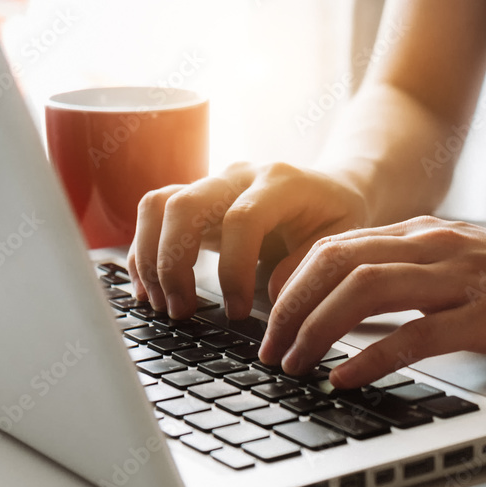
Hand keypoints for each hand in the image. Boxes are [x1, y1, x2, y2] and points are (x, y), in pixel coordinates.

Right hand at [127, 162, 368, 318]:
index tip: (235, 311)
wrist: (330, 186)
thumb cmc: (335, 215)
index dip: (233, 269)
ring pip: (159, 205)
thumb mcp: (341, 240)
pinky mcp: (195, 198)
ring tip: (161, 303)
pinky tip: (150, 290)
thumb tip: (270, 296)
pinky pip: (154, 214)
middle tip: (182, 310)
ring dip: (150, 258)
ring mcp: (212, 183)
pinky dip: (144, 252)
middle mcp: (239, 175)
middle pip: (185, 205)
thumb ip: (309, 266)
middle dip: (175, 263)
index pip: (242, 219)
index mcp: (281, 182)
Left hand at [259, 216, 485, 387]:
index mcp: (428, 234)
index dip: (292, 283)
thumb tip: (358, 305)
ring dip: (316, 329)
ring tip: (292, 364)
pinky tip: (345, 377)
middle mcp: (437, 247)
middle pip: (336, 262)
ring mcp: (462, 278)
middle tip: (269, 348)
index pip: (337, 247)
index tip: (273, 319)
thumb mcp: (466, 265)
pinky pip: (415, 335)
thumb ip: (415, 275)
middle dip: (289, 306)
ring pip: (364, 291)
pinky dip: (370, 356)